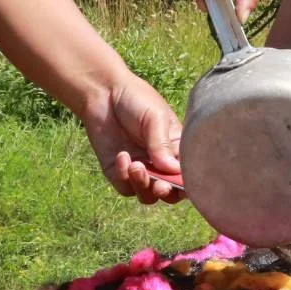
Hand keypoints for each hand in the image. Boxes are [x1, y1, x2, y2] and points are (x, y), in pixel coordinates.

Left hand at [81, 71, 184, 204]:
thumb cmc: (136, 99)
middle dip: (167, 193)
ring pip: (147, 195)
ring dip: (144, 187)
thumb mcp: (155, 117)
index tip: (180, 182)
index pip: (187, 173)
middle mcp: (159, 162)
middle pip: (170, 192)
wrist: (103, 93)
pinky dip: (124, 177)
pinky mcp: (117, 172)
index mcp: (176, 148)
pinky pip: (125, 188)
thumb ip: (162, 144)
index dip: (187, 183)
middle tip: (160, 186)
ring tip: (136, 166)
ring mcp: (139, 168)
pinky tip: (122, 156)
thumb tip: (173, 171)